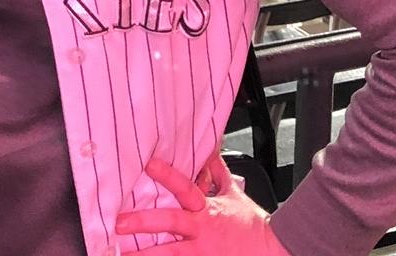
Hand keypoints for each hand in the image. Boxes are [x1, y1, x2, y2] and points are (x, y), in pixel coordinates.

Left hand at [115, 156, 290, 252]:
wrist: (276, 251)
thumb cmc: (252, 225)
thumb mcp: (235, 196)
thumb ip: (217, 174)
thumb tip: (209, 150)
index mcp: (207, 209)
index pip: (184, 187)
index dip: (167, 174)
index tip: (148, 164)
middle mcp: (203, 231)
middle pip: (170, 223)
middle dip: (144, 222)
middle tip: (118, 223)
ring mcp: (204, 254)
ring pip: (172, 254)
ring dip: (147, 255)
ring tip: (122, 254)